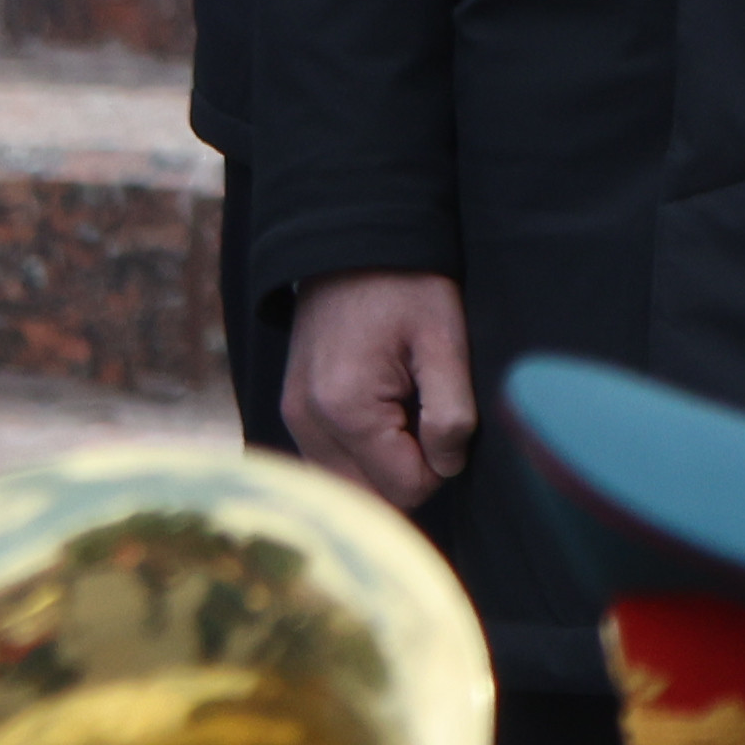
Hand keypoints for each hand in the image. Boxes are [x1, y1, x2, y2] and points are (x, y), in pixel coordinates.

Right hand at [286, 274, 477, 506]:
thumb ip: (452, 413)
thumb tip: (446, 466)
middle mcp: (308, 421)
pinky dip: (360, 455)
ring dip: (383, 466)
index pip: (407, 489)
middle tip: (426, 420)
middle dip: (409, 472)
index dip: (441, 466)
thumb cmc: (406, 288)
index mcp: (346, 409)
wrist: (351, 246)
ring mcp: (294, 418)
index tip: (446, 420)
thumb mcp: (446, 341)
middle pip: (373, 498)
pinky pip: (330, 463)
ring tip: (403, 413)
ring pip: (349, 486)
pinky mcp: (293, 411)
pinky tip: (379, 417)